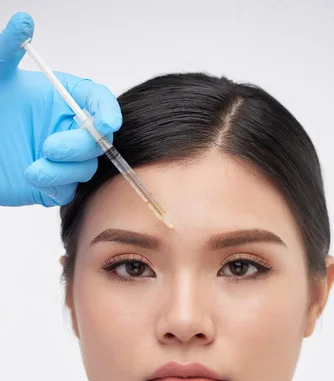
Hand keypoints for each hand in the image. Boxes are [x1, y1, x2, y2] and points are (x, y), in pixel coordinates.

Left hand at [0, 12, 121, 206]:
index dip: (108, 111)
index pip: (98, 101)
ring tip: (32, 167)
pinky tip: (32, 176)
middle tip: (49, 147)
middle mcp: (68, 128)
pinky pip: (69, 190)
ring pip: (87, 169)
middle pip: (99, 140)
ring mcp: (65, 159)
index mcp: (62, 99)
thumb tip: (23, 21)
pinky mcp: (55, 184)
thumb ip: (7, 48)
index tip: (106, 123)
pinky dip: (54, 185)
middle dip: (79, 146)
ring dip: (62, 170)